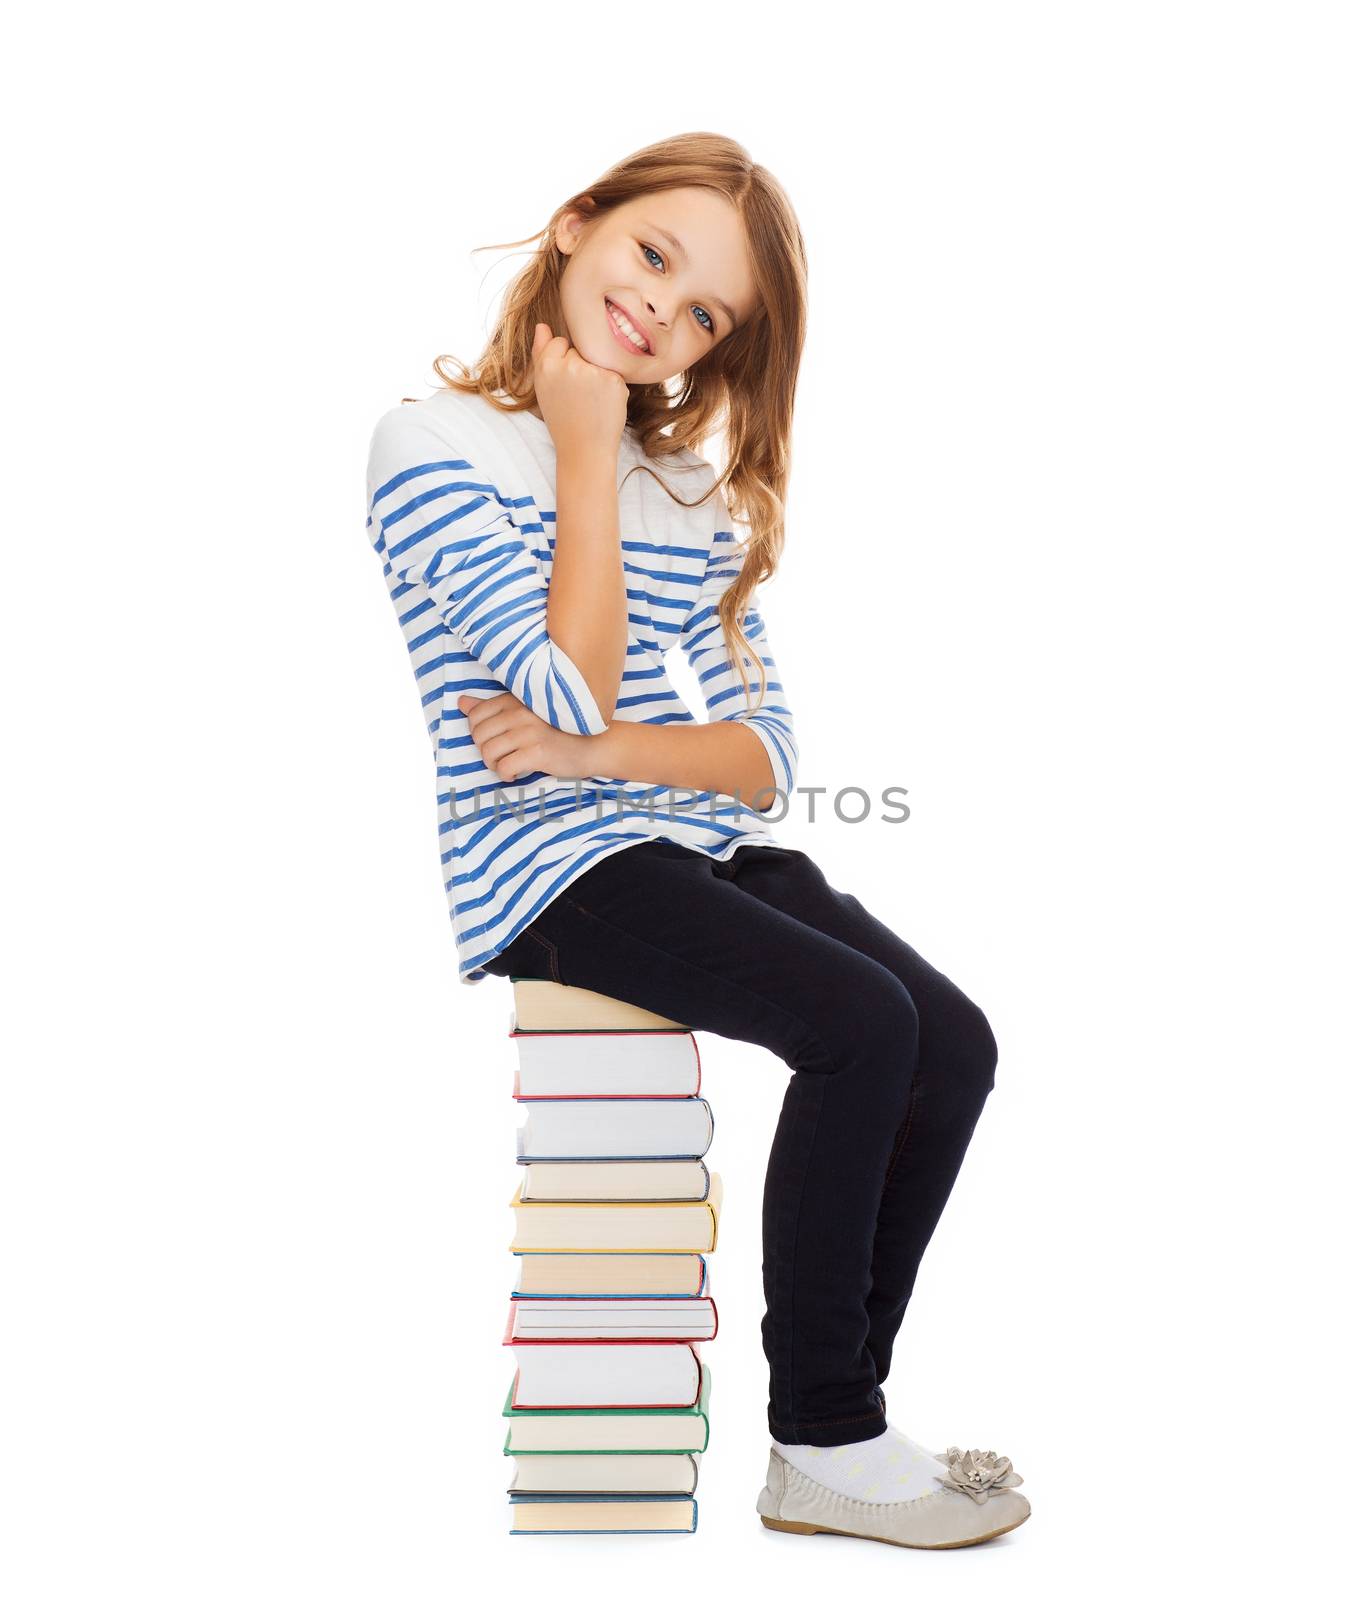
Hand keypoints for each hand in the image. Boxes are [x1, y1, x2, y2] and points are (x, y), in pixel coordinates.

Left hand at [458, 691, 600, 783]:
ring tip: (508, 766)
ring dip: (495, 765)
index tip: (494, 742)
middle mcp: (520, 713)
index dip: (478, 734)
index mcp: (515, 700)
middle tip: (501, 757)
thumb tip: (461, 702)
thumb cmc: (556, 731)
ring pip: (489, 752)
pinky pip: (505, 767)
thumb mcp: (524, 714)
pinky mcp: (538, 751)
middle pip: (479, 736)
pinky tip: (517, 774)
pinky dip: (506, 775)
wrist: (592, 745)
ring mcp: (529, 732)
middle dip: (485, 752)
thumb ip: (492, 708)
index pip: (475, 716)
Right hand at [529, 321, 628, 460]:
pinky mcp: (613, 379)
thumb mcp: (543, 387)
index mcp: (546, 365)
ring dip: (598, 374)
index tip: (565, 386)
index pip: (561, 342)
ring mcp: (592, 371)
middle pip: (581, 349)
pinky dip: (612, 385)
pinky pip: (614, 370)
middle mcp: (568, 365)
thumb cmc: (563, 419)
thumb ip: (541, 353)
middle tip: (578, 397)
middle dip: (582, 367)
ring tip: (591, 400)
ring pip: (598, 357)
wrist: (584, 450)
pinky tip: (604, 403)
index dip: (564, 364)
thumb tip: (541, 325)